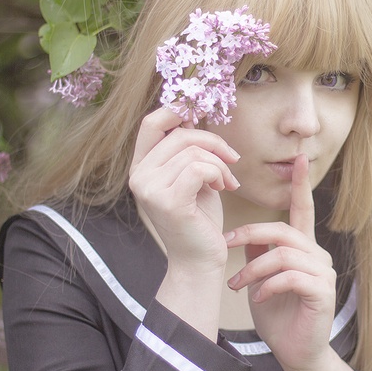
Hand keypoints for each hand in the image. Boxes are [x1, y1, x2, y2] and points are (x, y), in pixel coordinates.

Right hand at [129, 107, 239, 272]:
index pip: (152, 123)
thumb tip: (190, 115)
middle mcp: (139, 176)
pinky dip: (218, 173)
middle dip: (213, 142)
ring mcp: (150, 189)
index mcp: (141, 167)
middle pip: (180, 134)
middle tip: (232, 159)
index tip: (204, 113)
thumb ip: (188, 149)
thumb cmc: (200, 217)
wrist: (200, 260)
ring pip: (193, 152)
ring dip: (220, 164)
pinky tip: (224, 188)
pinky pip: (199, 168)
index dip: (178, 110)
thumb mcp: (193, 176)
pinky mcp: (168, 201)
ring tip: (227, 181)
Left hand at [225, 155, 336, 370]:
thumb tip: (245, 231)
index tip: (298, 158)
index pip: (303, 209)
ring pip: (283, 253)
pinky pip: (291, 276)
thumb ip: (258, 253)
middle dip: (249, 235)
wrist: (295, 353)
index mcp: (304, 248)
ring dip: (253, 269)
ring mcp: (323, 274)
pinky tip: (258, 298)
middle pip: (283, 230)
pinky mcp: (323, 293)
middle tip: (225, 246)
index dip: (300, 184)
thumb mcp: (261, 278)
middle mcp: (317, 255)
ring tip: (236, 285)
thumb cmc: (278, 315)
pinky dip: (268, 284)